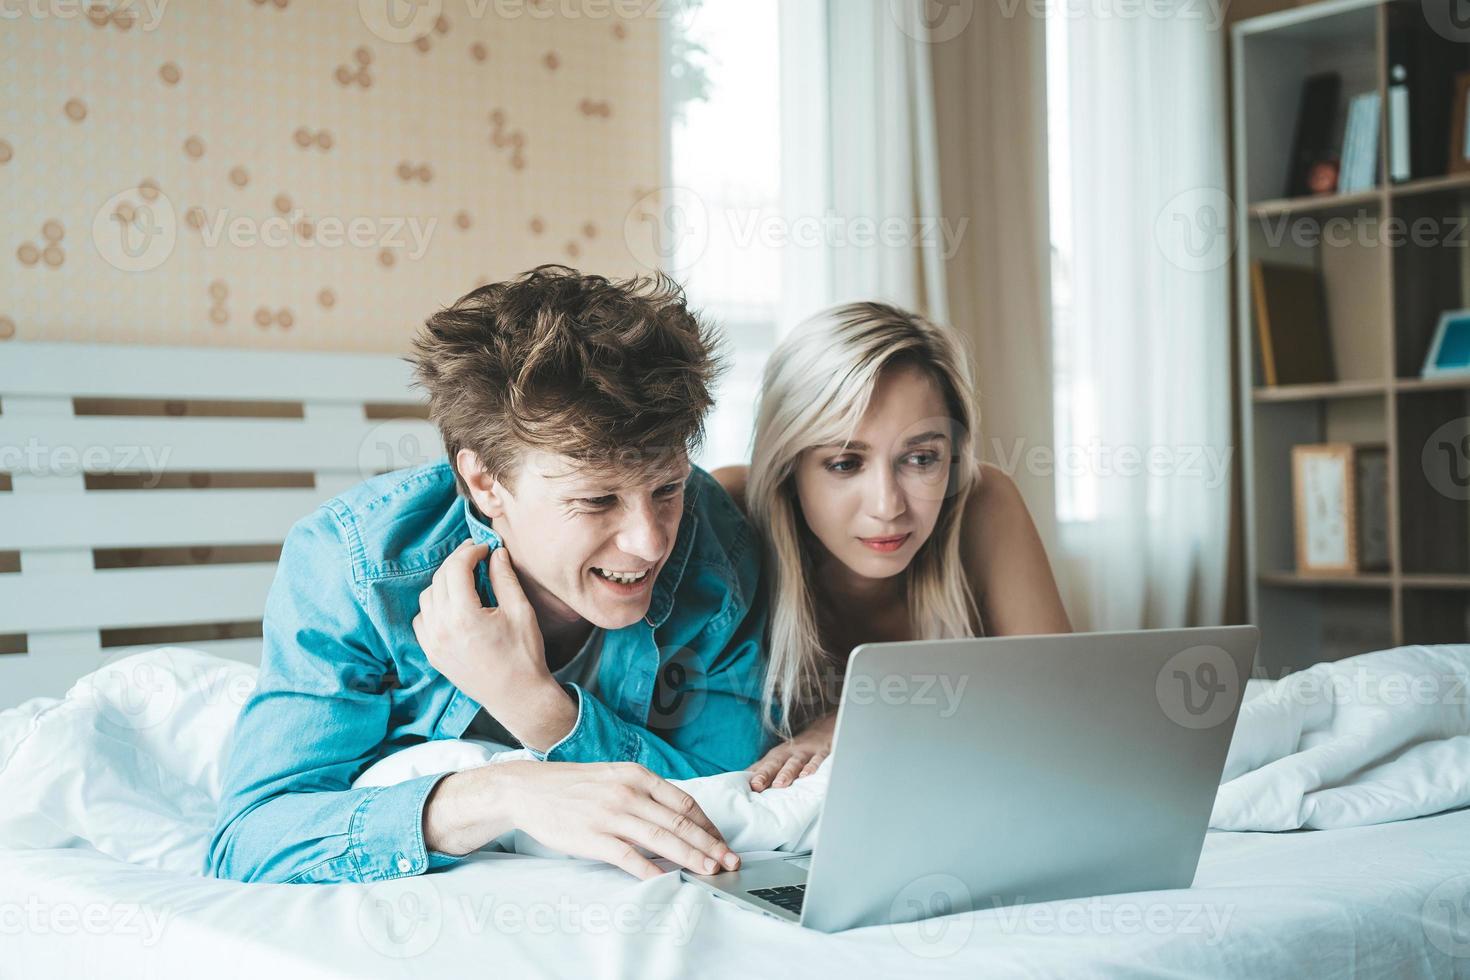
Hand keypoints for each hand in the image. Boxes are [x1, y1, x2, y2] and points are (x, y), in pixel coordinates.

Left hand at [413, 540, 571, 744]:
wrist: (517, 696)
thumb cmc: (523, 655)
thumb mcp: (520, 611)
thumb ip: (504, 578)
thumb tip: (496, 553)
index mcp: (464, 615)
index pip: (456, 568)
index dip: (470, 552)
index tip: (484, 548)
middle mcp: (442, 628)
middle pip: (439, 579)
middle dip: (457, 562)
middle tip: (475, 556)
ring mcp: (433, 643)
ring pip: (426, 597)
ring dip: (443, 582)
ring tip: (464, 579)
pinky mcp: (432, 654)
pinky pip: (421, 620)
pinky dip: (432, 606)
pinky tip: (451, 604)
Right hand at [472, 760, 742, 879]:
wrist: (529, 789)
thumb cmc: (573, 786)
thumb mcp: (614, 777)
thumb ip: (644, 793)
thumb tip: (677, 817)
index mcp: (637, 775)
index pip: (684, 801)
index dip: (708, 824)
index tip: (722, 841)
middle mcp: (628, 792)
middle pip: (679, 821)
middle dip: (709, 844)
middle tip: (730, 860)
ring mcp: (611, 814)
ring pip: (662, 839)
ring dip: (690, 857)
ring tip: (710, 870)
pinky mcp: (594, 837)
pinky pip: (629, 857)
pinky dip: (651, 871)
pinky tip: (667, 880)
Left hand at [748, 712, 836, 791]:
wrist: (824, 728)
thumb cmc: (797, 749)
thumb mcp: (780, 757)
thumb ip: (763, 769)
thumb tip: (743, 781)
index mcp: (777, 756)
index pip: (763, 767)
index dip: (754, 776)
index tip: (746, 786)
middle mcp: (789, 753)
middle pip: (775, 763)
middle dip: (765, 774)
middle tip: (756, 785)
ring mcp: (805, 752)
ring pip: (794, 762)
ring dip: (786, 773)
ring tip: (779, 784)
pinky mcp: (822, 752)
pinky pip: (817, 759)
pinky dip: (812, 767)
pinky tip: (807, 775)